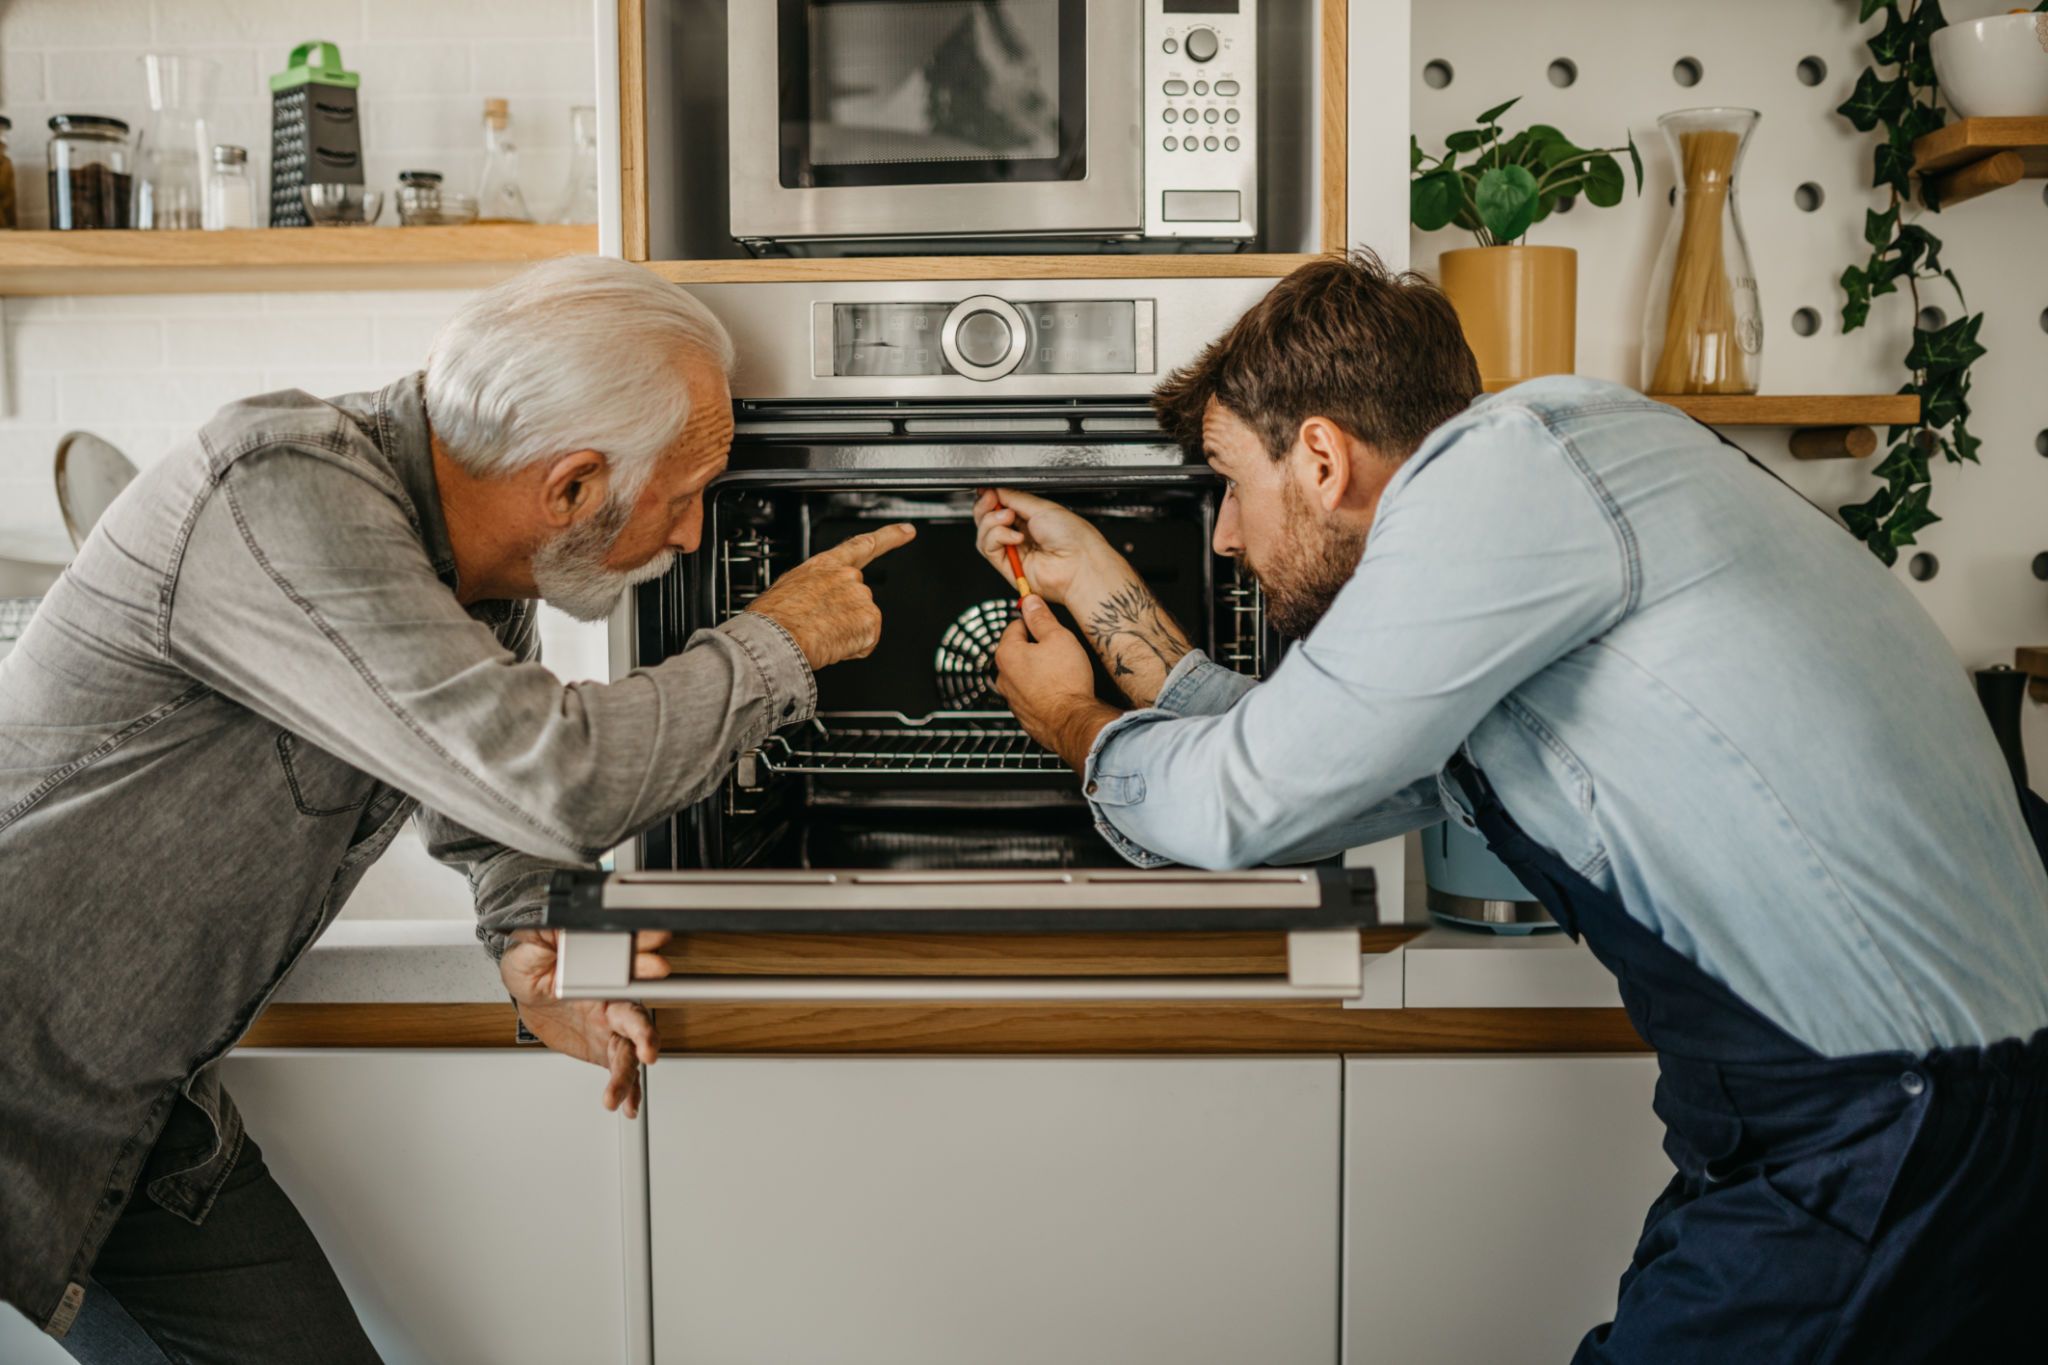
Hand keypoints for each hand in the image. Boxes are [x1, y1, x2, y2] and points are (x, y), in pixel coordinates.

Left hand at [499, 927, 671, 1118]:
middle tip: (647, 1047)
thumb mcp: (532, 944)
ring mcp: (612, 1026)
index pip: (626, 968)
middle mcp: (613, 999)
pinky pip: (622, 1070)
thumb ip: (548, 934)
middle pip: (636, 1015)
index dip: (643, 967)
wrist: (527, 992)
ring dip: (629, 1072)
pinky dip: (627, 1090)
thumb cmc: (533, 962)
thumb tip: (563, 922)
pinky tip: (628, 1105)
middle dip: (645, 1032)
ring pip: (630, 1050)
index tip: (657, 969)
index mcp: (601, 971)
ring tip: (619, 1092)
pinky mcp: (605, 1047)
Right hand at [747, 523, 915, 668]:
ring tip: (821, 634)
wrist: (778, 635)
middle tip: (822, 625)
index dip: (889, 537)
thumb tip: (813, 600)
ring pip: (862, 622)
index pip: (862, 545)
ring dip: (847, 632)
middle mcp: (848, 577)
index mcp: (825, 565)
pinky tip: (833, 644)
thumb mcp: (790, 588)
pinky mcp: (870, 621)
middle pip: (860, 598)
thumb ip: (814, 587)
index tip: (907, 531)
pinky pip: (865, 642)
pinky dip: (852, 649)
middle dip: (847, 615)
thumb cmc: (775, 617)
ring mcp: (861, 598)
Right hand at [973, 488, 1123, 608]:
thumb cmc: (1072, 537)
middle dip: (986, 507)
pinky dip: (997, 537)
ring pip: (985, 534)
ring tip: (1009, 518)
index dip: (991, 498)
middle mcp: (1021, 534)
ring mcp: (1014, 551)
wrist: (1079, 563)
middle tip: (992, 500)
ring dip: (992, 521)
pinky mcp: (1009, 567)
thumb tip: (997, 489)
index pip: (1001, 507)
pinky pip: (988, 548)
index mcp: (1031, 519)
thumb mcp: (1042, 507)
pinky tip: (1014, 536)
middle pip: (987, 520)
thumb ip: (1015, 497)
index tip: (988, 491)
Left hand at [993, 595, 1121, 771]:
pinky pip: (1031, 695)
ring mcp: (1011, 699)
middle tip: (1059, 650)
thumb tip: (1030, 602)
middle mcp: (1003, 677)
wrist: (1073, 722)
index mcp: (1007, 654)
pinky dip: (1042, 691)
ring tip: (1061, 672)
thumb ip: (1041, 618)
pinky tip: (1059, 691)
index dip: (1035, 623)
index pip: (1015, 625)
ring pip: (1024, 674)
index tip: (1048, 626)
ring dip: (1039, 670)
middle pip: (1018, 651)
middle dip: (1037, 648)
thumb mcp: (1058, 638)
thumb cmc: (1066, 681)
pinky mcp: (1023, 715)